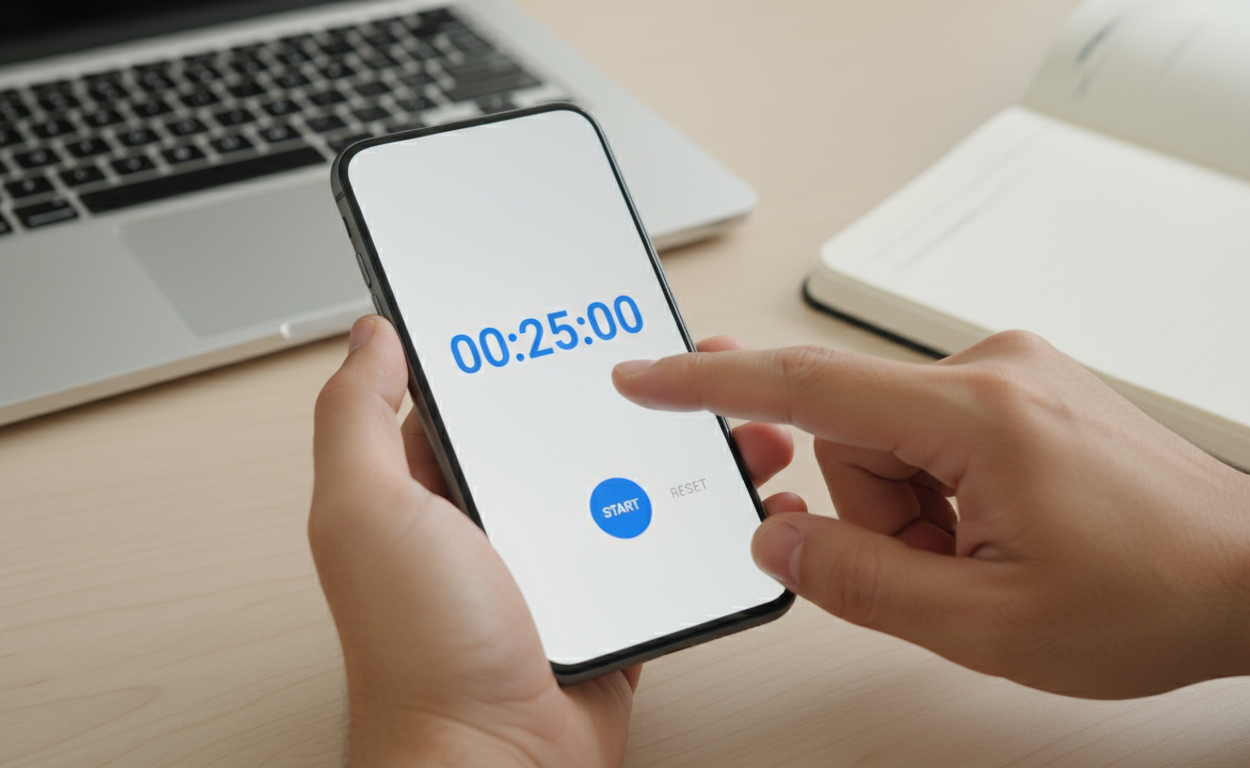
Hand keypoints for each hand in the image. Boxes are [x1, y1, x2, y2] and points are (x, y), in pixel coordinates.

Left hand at [309, 316, 797, 766]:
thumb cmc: (423, 656)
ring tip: (726, 419)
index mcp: (430, 488)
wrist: (499, 766)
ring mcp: (553, 564)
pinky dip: (695, 524)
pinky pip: (658, 548)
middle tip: (676, 360)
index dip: (524, 350)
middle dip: (624, 395)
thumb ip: (357, 418)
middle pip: (564, 433)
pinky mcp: (607, 603)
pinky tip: (728, 498)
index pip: (479, 395)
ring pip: (622, 483)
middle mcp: (491, 522)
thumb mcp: (366, 514)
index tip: (571, 315)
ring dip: (675, 452)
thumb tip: (373, 336)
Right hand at [613, 331, 1249, 697]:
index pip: (806, 387)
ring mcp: (1009, 372)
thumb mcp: (987, 626)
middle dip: (875, 516)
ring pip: (889, 444)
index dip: (708, 385)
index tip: (643, 376)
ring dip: (915, 512)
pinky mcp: (1020, 387)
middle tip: (948, 570)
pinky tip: (1001, 530)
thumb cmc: (1153, 594)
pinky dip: (943, 492)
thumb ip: (859, 583)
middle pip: (849, 438)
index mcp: (975, 416)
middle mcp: (989, 369)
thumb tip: (776, 544)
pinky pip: (931, 436)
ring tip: (988, 557)